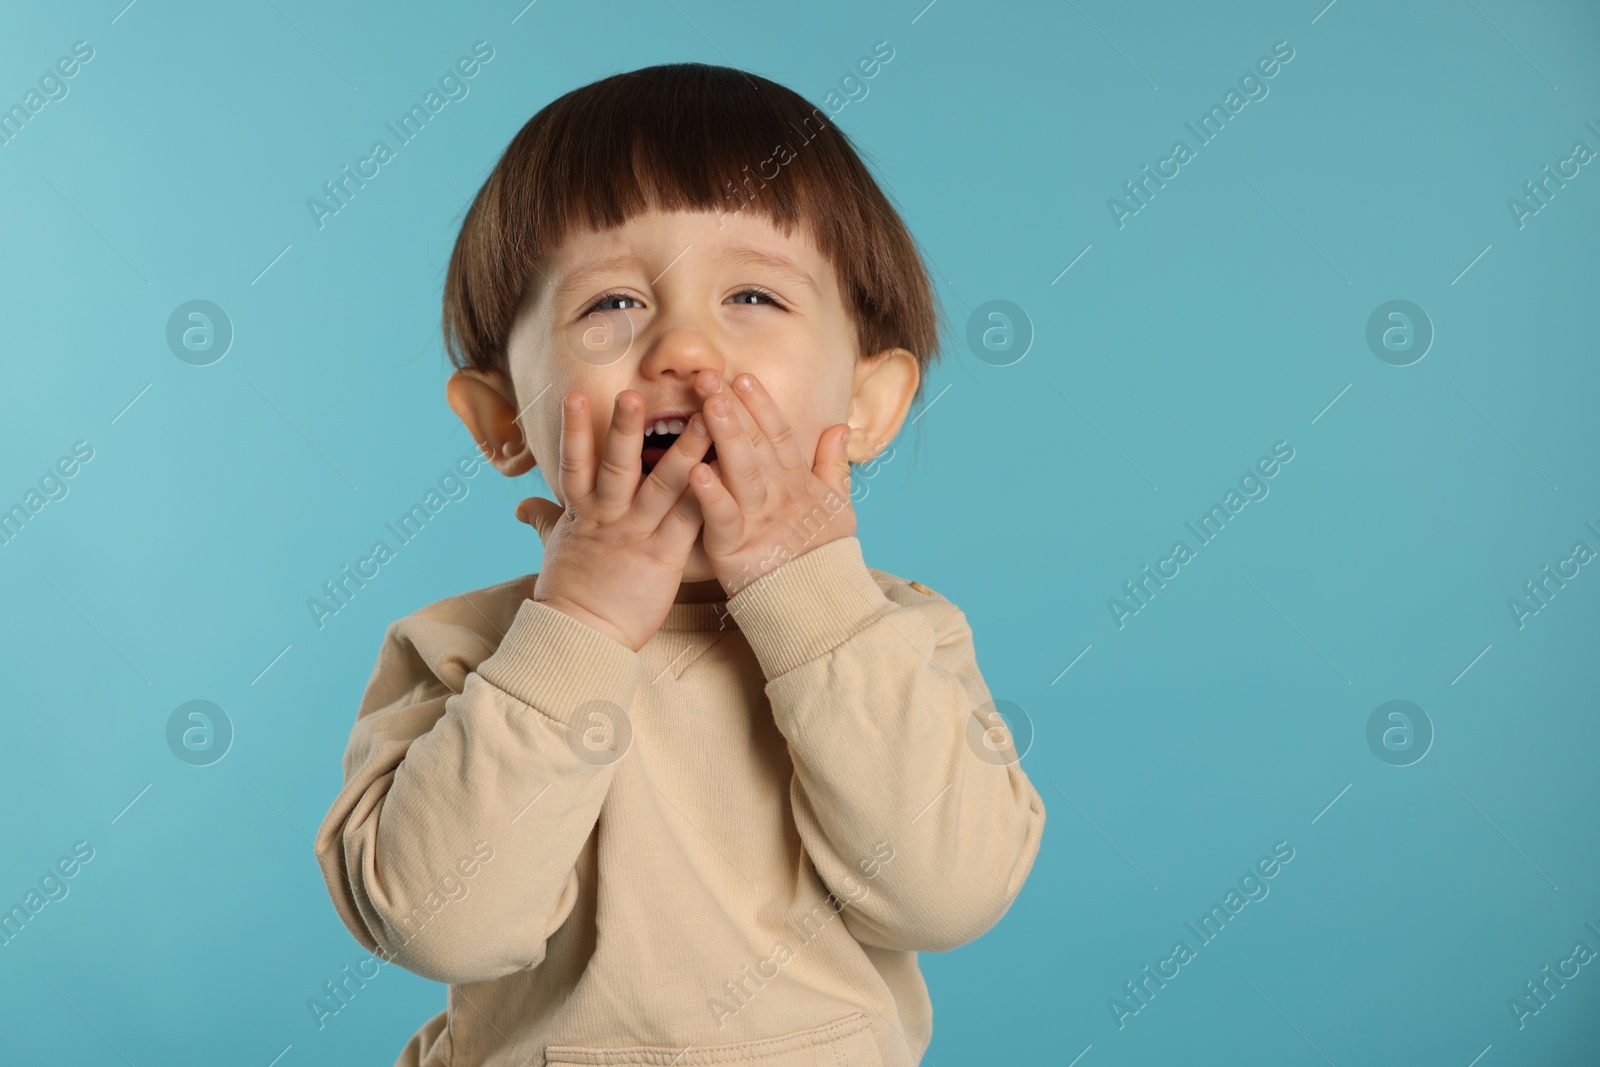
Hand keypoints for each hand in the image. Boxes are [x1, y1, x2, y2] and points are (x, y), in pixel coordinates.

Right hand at [515, 389, 710, 651]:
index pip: (574, 464)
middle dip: (623, 430)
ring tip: (700, 419)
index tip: (573, 395)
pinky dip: (701, 497)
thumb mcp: (556, 548)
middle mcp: (607, 518)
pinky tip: (719, 473)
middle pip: (615, 466)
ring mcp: (636, 536)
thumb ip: (546, 519)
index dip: (573, 430)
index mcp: (582, 512)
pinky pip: (686, 521)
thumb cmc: (571, 592)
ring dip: (682, 451)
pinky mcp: (664, 557)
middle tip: (633, 393)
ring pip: (660, 486)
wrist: (583, 637)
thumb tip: (524, 505)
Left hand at [687, 370, 855, 596]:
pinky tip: (696, 470)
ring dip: (726, 437)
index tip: (743, 376)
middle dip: (734, 408)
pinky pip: (723, 517)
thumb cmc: (821, 555)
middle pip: (757, 444)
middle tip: (711, 377)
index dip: (762, 405)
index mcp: (798, 482)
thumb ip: (833, 464)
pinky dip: (712, 495)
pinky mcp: (736, 547)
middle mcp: (779, 495)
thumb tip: (840, 426)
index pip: (780, 435)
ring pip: (742, 471)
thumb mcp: (836, 507)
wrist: (816, 606)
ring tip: (708, 406)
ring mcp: (758, 519)